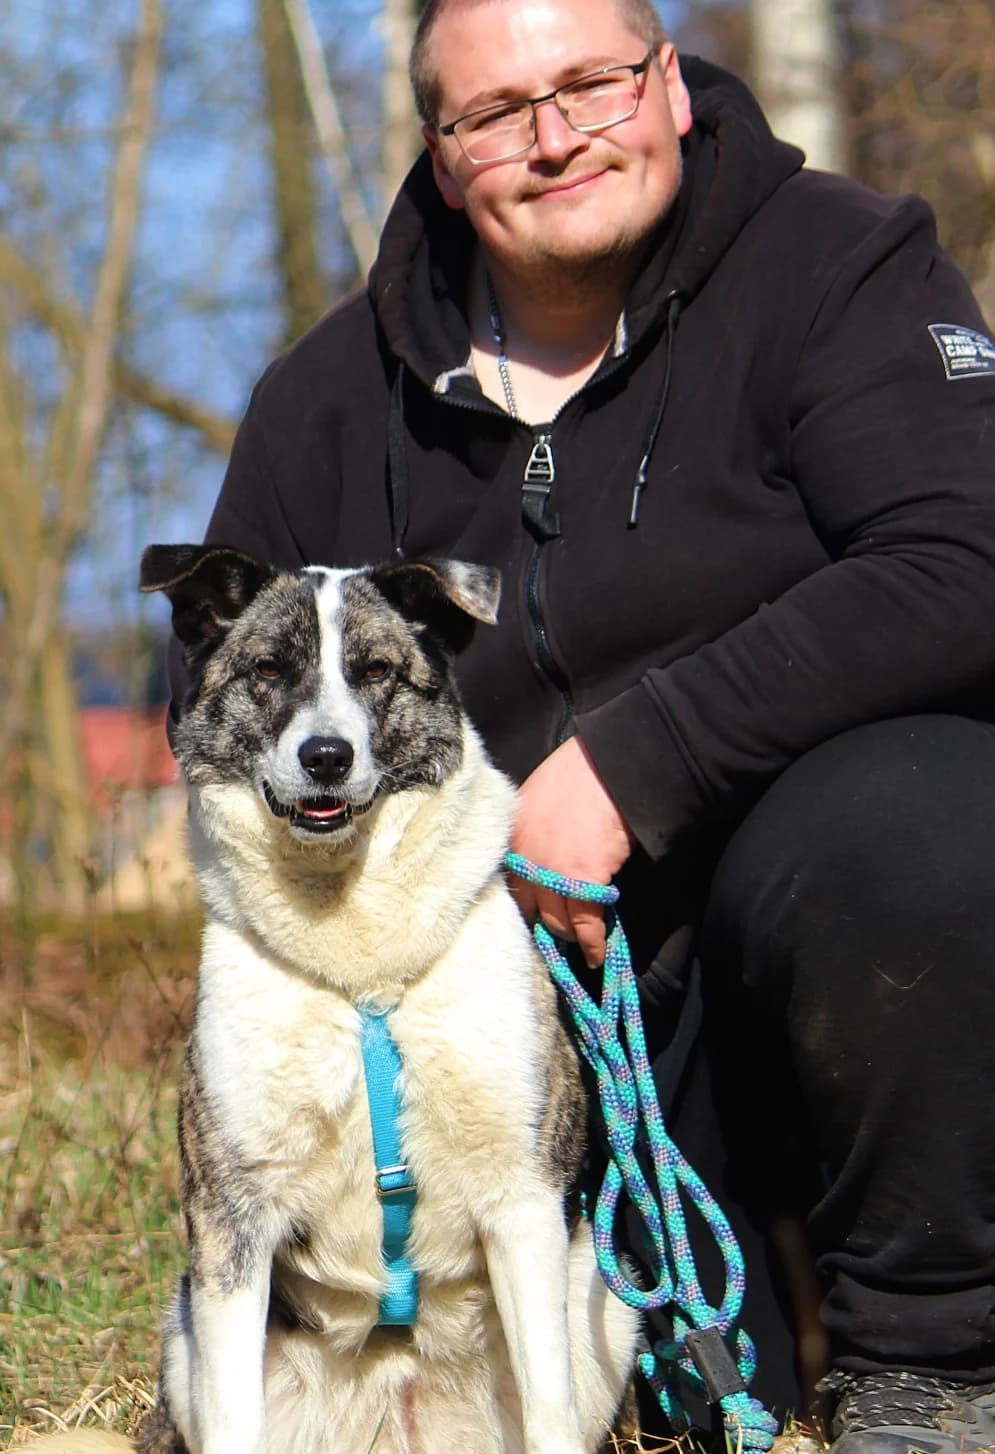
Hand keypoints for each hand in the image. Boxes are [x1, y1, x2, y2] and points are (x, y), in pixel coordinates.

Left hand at [508, 736, 633, 967]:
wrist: (607, 766)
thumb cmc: (578, 773)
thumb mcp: (538, 799)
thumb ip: (533, 830)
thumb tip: (546, 853)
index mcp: (512, 837)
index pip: (510, 883)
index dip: (523, 902)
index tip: (532, 915)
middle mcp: (525, 859)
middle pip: (528, 908)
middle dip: (542, 923)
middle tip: (555, 934)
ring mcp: (552, 872)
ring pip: (556, 921)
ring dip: (567, 935)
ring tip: (578, 943)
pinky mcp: (583, 881)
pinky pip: (586, 924)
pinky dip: (592, 944)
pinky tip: (596, 955)